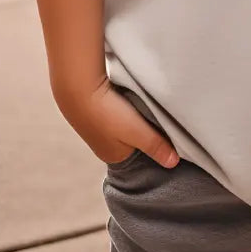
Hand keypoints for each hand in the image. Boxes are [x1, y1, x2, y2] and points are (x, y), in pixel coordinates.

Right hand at [59, 78, 179, 167]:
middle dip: (145, 131)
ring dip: (136, 117)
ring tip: (145, 107)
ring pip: (126, 125)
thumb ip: (157, 147)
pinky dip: (126, 107)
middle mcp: (104, 145)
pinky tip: (130, 98)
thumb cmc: (108, 114)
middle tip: (159, 119)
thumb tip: (173, 164)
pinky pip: (117, 111)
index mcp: (114, 156)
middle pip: (134, 141)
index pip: (141, 157)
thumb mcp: (138, 133)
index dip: (155, 147)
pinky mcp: (96, 109)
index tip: (168, 136)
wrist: (77, 87)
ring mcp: (98, 127)